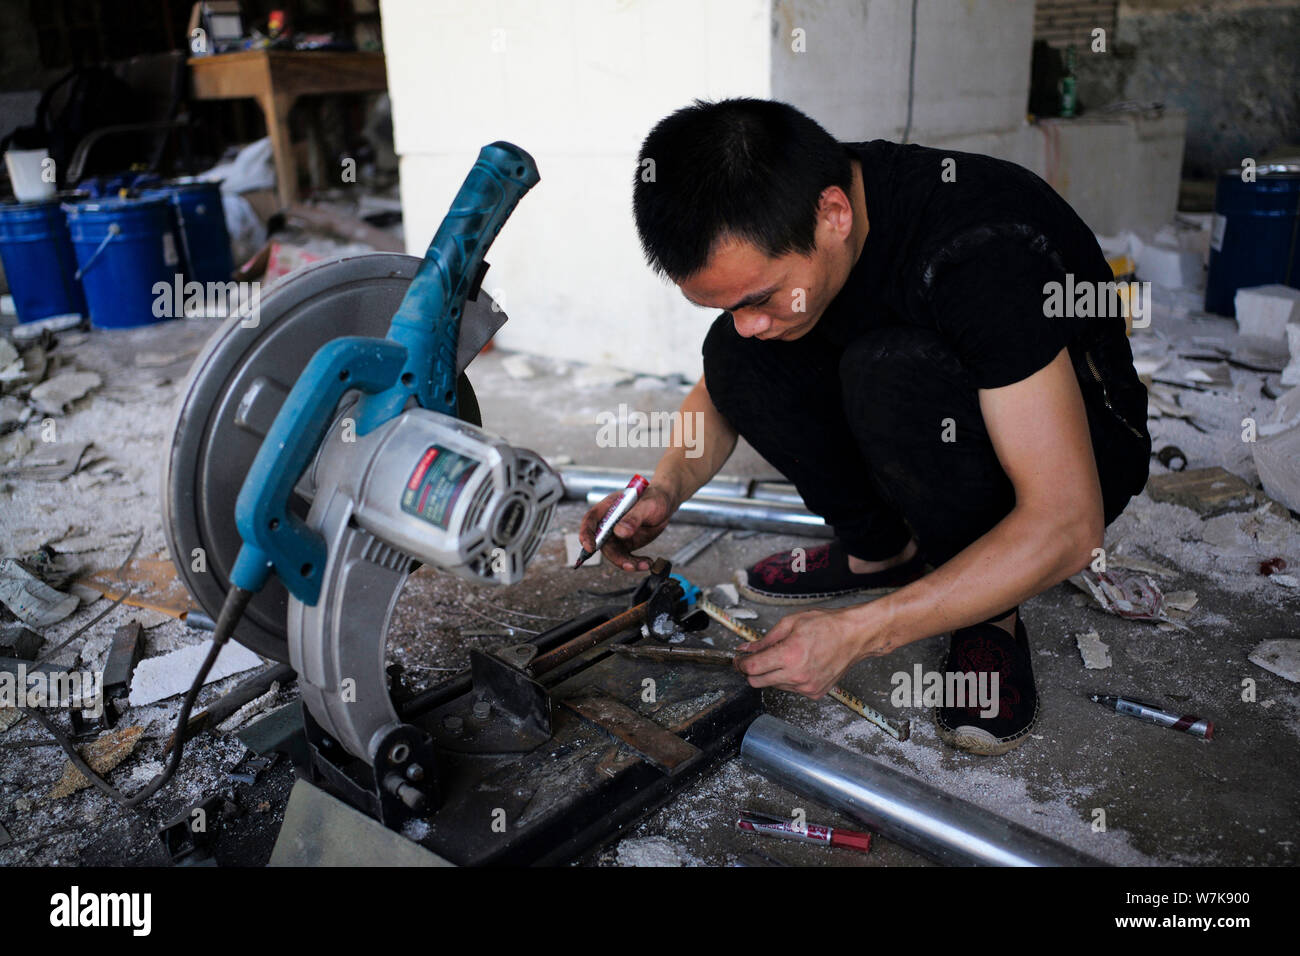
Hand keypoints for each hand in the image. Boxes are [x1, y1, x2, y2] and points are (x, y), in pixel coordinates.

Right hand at [578, 484, 676, 571]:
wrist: (665, 504)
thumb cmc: (654, 498)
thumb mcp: (646, 506)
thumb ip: (633, 518)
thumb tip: (620, 532)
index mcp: (608, 508)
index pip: (590, 520)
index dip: (586, 534)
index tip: (590, 547)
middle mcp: (609, 523)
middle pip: (601, 543)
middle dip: (614, 557)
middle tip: (629, 565)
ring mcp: (617, 535)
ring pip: (614, 554)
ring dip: (626, 563)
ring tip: (644, 565)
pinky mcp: (626, 544)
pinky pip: (626, 557)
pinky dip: (635, 563)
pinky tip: (646, 563)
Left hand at [735, 606, 891, 697]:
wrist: (854, 637)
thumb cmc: (826, 625)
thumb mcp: (790, 623)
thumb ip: (765, 639)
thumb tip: (746, 649)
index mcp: (789, 655)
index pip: (752, 668)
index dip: (741, 664)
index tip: (739, 659)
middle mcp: (796, 675)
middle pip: (758, 682)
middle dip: (751, 671)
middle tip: (754, 659)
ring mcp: (806, 687)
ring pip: (774, 685)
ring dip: (772, 673)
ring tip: (785, 657)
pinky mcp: (814, 693)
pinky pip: (790, 689)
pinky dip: (788, 679)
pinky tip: (798, 665)